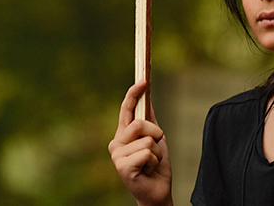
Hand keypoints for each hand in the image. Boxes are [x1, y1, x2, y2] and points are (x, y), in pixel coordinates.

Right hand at [108, 80, 173, 205]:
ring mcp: (117, 156)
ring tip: (151, 163)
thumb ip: (149, 120)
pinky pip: (147, 153)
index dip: (134, 93)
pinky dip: (154, 161)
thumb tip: (147, 97)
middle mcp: (116, 143)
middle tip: (156, 149)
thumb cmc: (155, 166)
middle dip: (156, 134)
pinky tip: (148, 170)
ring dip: (157, 152)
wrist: (157, 193)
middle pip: (140, 123)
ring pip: (147, 139)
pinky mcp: (122, 167)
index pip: (126, 109)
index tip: (143, 79)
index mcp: (122, 134)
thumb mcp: (155, 139)